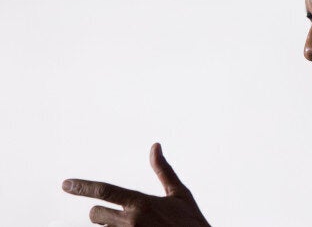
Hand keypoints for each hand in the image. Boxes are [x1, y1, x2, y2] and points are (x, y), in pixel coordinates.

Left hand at [62, 143, 210, 226]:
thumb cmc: (191, 222)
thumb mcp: (179, 194)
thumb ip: (163, 170)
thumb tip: (155, 146)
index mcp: (141, 203)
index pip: (104, 191)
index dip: (82, 186)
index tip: (66, 184)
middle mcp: (131, 221)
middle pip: (96, 214)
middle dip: (102, 213)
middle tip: (119, 215)